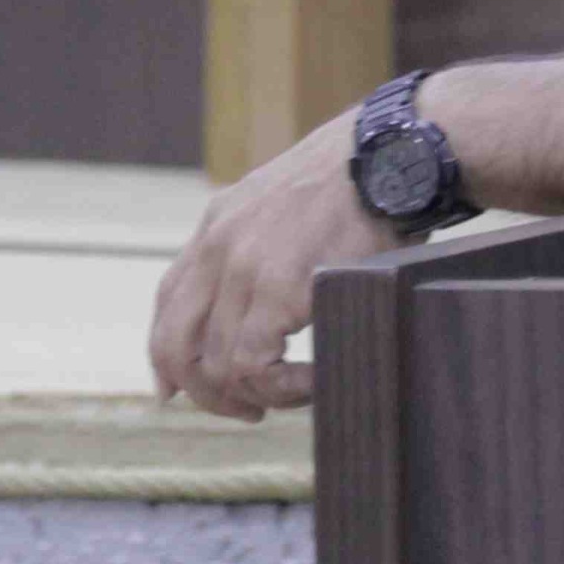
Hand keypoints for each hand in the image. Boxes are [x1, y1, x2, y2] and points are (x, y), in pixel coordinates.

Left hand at [147, 107, 382, 419]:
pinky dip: (281, 388)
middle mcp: (218, 245)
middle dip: (203, 392)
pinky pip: (254, 364)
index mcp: (219, 223)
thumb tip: (269, 297)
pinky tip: (312, 382)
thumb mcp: (292, 200)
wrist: (396, 153)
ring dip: (252, 394)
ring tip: (294, 393)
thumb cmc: (366, 179)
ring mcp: (244, 266)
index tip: (177, 390)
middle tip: (245, 410)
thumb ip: (266, 242)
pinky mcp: (278, 287)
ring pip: (215, 363)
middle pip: (175, 343)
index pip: (168, 301)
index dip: (167, 355)